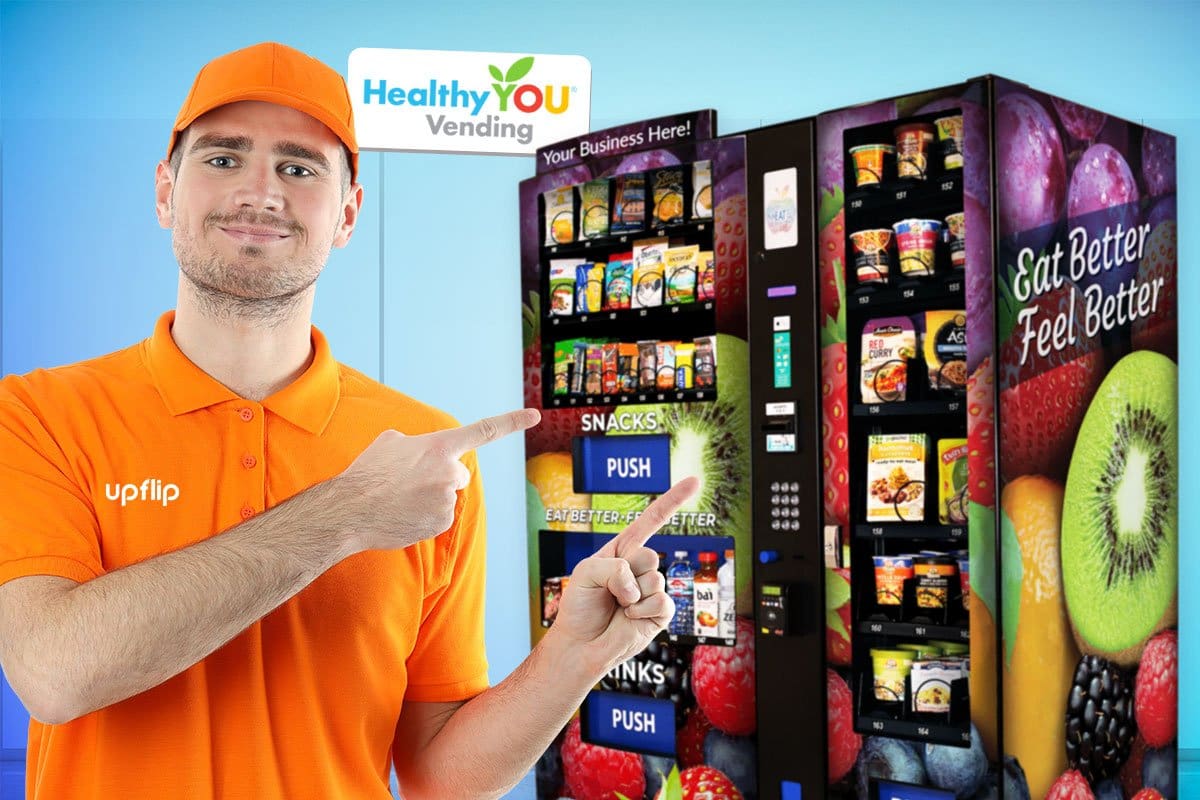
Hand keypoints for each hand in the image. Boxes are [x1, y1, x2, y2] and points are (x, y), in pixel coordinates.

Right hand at [338, 408, 539, 551]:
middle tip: (409, 482)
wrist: (350, 509)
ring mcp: (447, 499)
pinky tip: (403, 515)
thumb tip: (422, 455)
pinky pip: (438, 518)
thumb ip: (417, 444)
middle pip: (458, 474)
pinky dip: (424, 518)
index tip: (535, 415)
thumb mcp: (390, 442)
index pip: (483, 431)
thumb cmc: (367, 473)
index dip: (512, 422)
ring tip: (399, 499)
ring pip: (446, 497)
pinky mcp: (441, 523)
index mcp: (438, 446)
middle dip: (441, 478)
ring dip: (429, 498)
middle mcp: (449, 472)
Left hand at [549, 477, 699, 676]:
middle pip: (649, 554)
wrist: (580, 644)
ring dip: (630, 596)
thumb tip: (638, 586)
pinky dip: (640, 611)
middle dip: (625, 573)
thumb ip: (613, 567)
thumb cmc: (579, 606)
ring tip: (618, 607)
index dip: (673, 500)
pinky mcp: (660, 613)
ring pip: (654, 579)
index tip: (695, 481)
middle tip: (611, 591)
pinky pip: (662, 601)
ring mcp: (652, 590)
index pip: (651, 520)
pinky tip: (628, 619)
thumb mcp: (586, 572)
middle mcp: (640, 568)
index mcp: (623, 551)